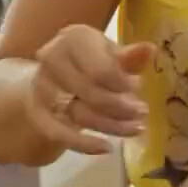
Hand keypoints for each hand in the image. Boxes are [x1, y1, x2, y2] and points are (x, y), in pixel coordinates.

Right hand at [27, 26, 152, 155]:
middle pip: (91, 93)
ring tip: (136, 128)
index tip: (137, 88)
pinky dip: (84, 144)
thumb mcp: (111, 53)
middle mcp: (52, 59)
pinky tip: (106, 148)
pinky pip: (59, 133)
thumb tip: (149, 50)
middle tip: (141, 112)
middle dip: (121, 106)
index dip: (123, 85)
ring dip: (111, 125)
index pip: (101, 70)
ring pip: (80, 114)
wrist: (56, 73)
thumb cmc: (91, 59)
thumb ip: (128, 57)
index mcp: (74, 38)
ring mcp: (42, 87)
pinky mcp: (38, 111)